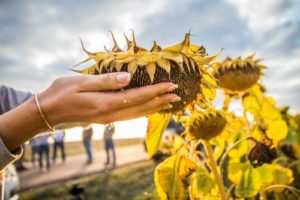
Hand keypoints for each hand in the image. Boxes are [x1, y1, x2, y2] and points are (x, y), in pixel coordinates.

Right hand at [39, 72, 179, 124]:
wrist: (49, 111)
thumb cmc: (62, 93)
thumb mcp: (82, 82)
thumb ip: (106, 81)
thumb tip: (129, 78)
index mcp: (106, 104)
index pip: (138, 97)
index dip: (156, 91)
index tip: (171, 86)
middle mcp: (111, 114)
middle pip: (142, 108)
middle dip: (160, 100)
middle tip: (177, 95)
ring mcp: (109, 119)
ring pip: (138, 114)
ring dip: (155, 107)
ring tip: (169, 104)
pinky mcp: (106, 119)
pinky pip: (130, 116)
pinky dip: (143, 112)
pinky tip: (148, 109)